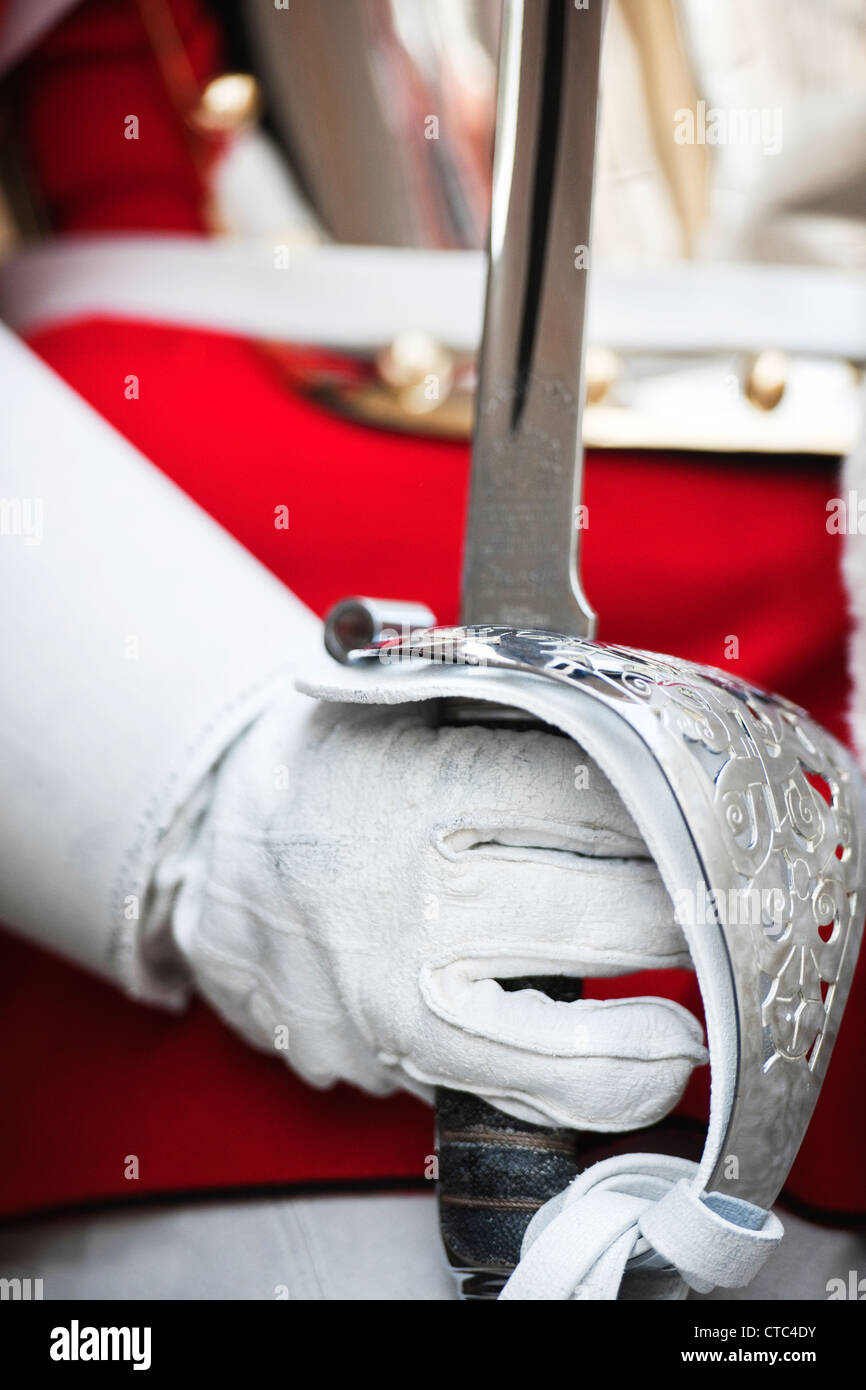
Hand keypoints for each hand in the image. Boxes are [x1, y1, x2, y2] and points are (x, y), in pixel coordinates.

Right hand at [177, 700, 705, 1130]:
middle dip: (675, 918)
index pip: (590, 806)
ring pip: (551, 1046)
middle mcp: (409, 897)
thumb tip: (623, 751)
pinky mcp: (370, 1054)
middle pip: (598, 918)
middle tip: (706, 915)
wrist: (207, 841)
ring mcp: (384, 992)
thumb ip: (506, 720)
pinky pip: (489, 1091)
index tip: (691, 827)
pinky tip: (609, 1072)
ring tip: (682, 1037)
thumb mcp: (403, 705)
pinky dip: (564, 1091)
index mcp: (426, 788)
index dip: (661, 820)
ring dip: (640, 1045)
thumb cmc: (325, 764)